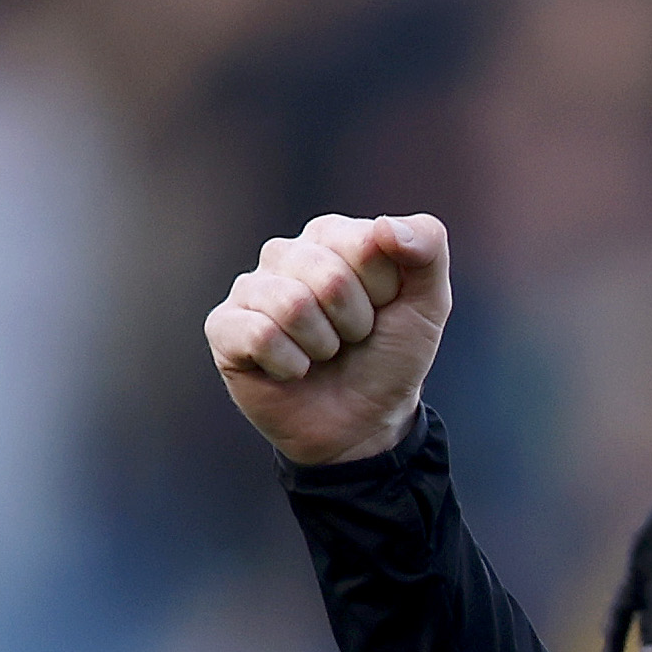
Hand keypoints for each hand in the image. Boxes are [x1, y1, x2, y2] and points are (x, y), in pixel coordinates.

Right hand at [205, 213, 453, 467]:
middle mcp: (286, 253)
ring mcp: (250, 289)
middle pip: (329, 275)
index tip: (382, 309)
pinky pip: (259, 334)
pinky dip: (290, 365)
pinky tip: (293, 370)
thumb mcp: (428, 303)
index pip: (365, 243)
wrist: (365, 425)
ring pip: (292, 304)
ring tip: (324, 354)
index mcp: (331, 235)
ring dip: (324, 345)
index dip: (384, 290)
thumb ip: (427, 247)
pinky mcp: (223, 327)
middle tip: (352, 338)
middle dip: (355, 322)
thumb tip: (386, 226)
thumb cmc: (390, 357)